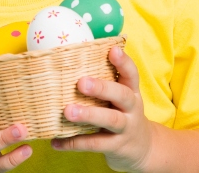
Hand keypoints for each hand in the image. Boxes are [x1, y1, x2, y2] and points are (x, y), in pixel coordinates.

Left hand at [51, 46, 153, 171]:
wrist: (142, 148)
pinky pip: (95, 144)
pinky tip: (56, 142)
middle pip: (122, 95)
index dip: (123, 62)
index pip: (131, 74)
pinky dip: (74, 143)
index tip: (113, 51)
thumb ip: (105, 83)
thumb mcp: (122, 98)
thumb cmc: (123, 114)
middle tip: (81, 83)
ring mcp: (126, 128)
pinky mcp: (116, 146)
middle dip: (101, 88)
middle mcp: (132, 108)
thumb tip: (69, 64)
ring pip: (111, 120)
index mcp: (132, 91)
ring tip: (68, 112)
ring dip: (88, 115)